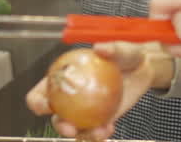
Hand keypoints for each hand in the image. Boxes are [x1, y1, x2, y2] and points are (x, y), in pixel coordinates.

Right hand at [25, 42, 171, 141]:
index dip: (38, 101)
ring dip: (84, 135)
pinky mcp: (102, 120)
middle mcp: (71, 98)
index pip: (41, 92)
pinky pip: (96, 132)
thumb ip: (111, 48)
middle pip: (56, 117)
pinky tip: (109, 129)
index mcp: (64, 78)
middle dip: (60, 126)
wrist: (143, 68)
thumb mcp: (120, 48)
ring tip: (99, 132)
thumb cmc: (125, 55)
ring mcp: (86, 112)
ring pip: (76, 130)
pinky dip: (100, 134)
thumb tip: (99, 48)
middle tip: (71, 128)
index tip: (47, 104)